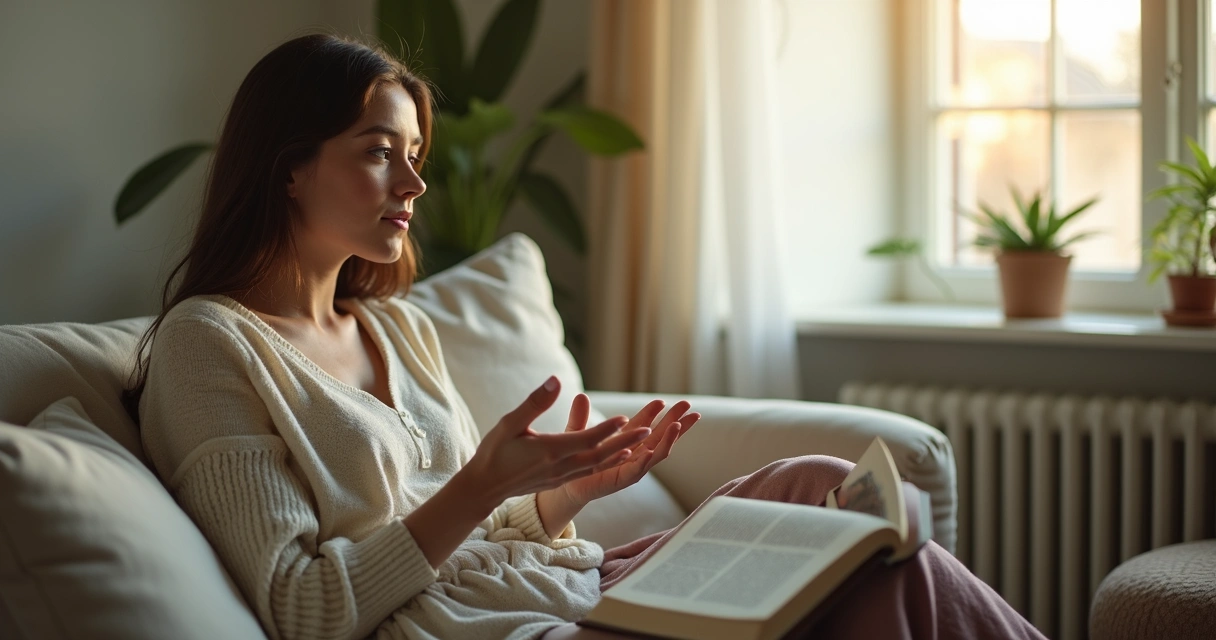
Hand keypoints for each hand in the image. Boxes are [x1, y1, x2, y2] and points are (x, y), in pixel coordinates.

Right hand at [461, 377, 652, 510]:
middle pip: (600, 454)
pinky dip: (608, 463)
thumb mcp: (510, 423)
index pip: (586, 439)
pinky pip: (590, 471)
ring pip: (598, 464)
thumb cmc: (494, 451)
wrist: (484, 487)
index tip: (627, 418)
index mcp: (549, 451)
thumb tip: (555, 380)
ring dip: (621, 452)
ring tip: (643, 442)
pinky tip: (618, 456)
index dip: (607, 429)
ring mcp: (561, 476)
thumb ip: (535, 402)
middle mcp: (560, 466)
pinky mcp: (559, 481)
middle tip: (650, 430)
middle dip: (626, 442)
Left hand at [555, 395, 699, 506]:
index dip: (653, 412)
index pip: (644, 423)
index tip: (662, 400)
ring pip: (655, 452)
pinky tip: (653, 451)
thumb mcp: (578, 434)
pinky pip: (637, 470)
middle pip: (659, 436)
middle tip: (688, 406)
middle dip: (675, 421)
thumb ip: (580, 417)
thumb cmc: (575, 460)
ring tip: (678, 425)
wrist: (566, 486)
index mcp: (625, 441)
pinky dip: (646, 461)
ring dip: (669, 439)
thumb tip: (580, 395)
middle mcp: (633, 454)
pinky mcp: (621, 481)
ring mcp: (630, 467)